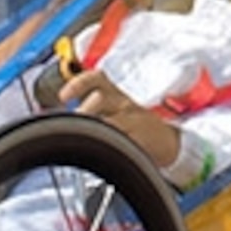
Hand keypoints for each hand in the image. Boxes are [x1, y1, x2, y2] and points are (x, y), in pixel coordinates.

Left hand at [58, 66, 187, 178]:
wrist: (168, 141)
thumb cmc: (137, 126)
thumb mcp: (116, 109)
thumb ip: (92, 111)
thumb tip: (62, 121)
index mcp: (116, 94)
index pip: (96, 78)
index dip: (77, 84)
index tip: (62, 96)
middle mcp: (124, 103)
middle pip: (100, 99)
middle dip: (82, 112)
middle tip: (70, 126)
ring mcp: (134, 120)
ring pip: (111, 121)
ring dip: (95, 130)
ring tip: (85, 140)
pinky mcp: (142, 138)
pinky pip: (124, 142)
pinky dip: (112, 146)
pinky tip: (104, 152)